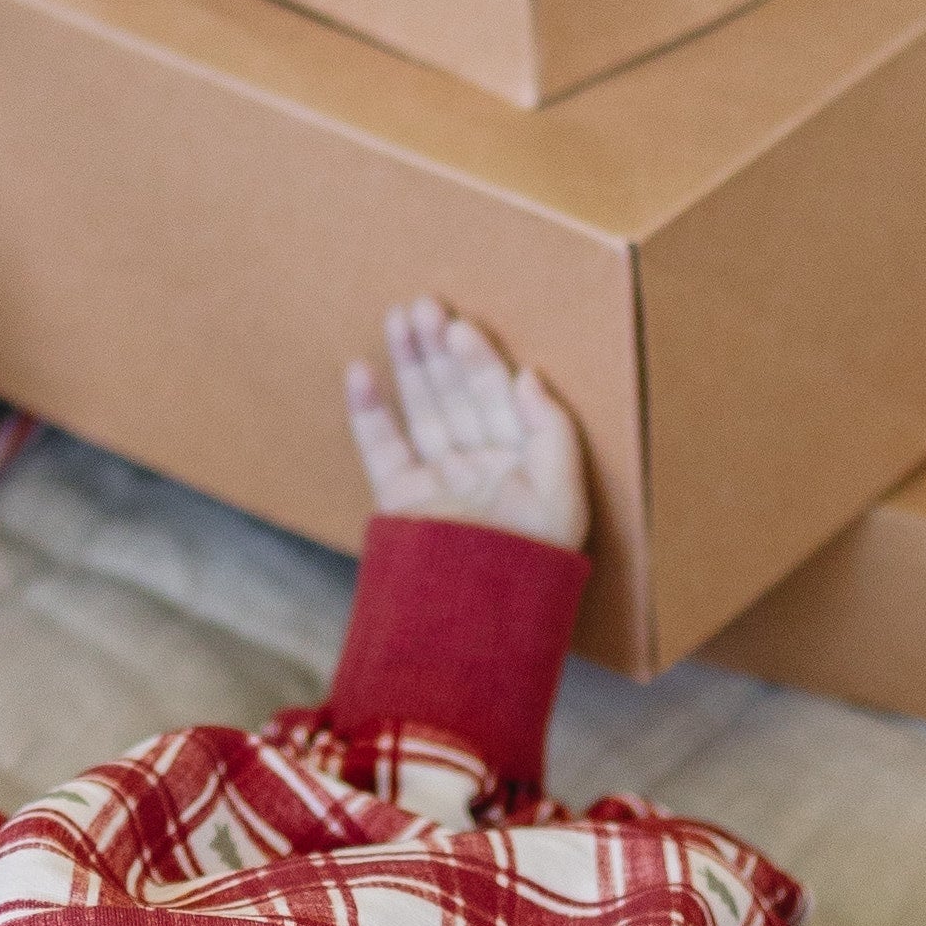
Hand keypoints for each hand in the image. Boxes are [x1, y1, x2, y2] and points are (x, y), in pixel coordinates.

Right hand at [343, 296, 588, 549]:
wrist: (483, 622)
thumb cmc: (536, 564)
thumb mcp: (564, 493)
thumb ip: (550, 428)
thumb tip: (527, 373)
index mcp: (523, 462)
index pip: (497, 395)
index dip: (479, 358)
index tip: (460, 324)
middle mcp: (481, 467)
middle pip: (456, 394)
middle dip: (438, 348)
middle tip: (422, 303)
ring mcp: (439, 484)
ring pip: (421, 410)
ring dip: (408, 363)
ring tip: (397, 317)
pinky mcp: (401, 503)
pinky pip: (380, 448)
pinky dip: (368, 411)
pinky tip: (360, 371)